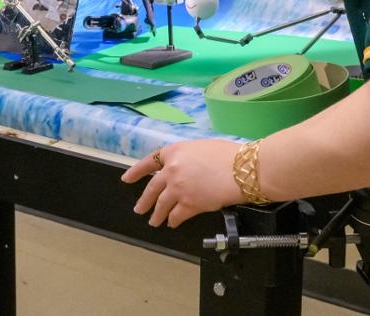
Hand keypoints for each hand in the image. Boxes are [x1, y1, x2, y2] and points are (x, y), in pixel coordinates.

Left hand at [122, 139, 246, 227]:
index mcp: (174, 152)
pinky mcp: (189, 205)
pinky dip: (173, 220)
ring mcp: (178, 189)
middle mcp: (171, 170)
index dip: (136, 172)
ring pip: (161, 205)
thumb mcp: (201, 148)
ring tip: (153, 221)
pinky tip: (172, 223)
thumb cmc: (229, 155)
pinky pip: (176, 215)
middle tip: (139, 208)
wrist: (242, 170)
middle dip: (144, 200)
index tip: (127, 179)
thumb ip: (187, 159)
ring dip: (156, 215)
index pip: (148, 162)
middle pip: (152, 188)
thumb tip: (185, 169)